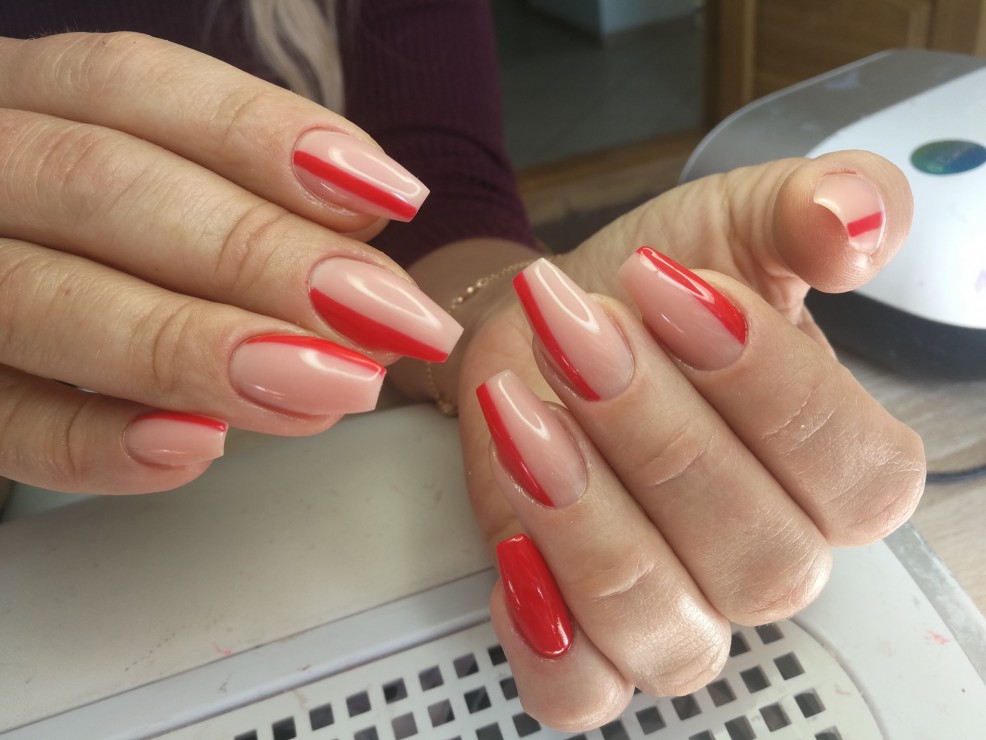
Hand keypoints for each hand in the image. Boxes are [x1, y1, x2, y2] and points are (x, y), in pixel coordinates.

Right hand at [0, 33, 459, 493]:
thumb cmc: (90, 235)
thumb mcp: (152, 182)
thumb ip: (243, 192)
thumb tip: (362, 224)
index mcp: (27, 99)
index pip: (135, 84)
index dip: (266, 136)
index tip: (392, 197)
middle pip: (102, 186)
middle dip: (260, 254)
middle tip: (386, 317)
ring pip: (44, 302)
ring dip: (199, 349)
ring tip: (332, 387)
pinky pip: (2, 425)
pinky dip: (100, 442)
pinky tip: (198, 447)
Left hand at [454, 152, 924, 728]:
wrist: (549, 318)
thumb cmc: (649, 284)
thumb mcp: (735, 221)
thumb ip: (810, 211)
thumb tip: (853, 224)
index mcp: (835, 471)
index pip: (856, 476)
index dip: (770, 387)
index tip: (672, 290)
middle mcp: (769, 557)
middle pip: (760, 558)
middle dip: (660, 439)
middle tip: (581, 335)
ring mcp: (679, 608)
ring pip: (669, 629)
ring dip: (591, 520)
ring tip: (528, 413)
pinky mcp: (584, 632)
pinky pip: (583, 691)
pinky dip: (547, 638)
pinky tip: (513, 546)